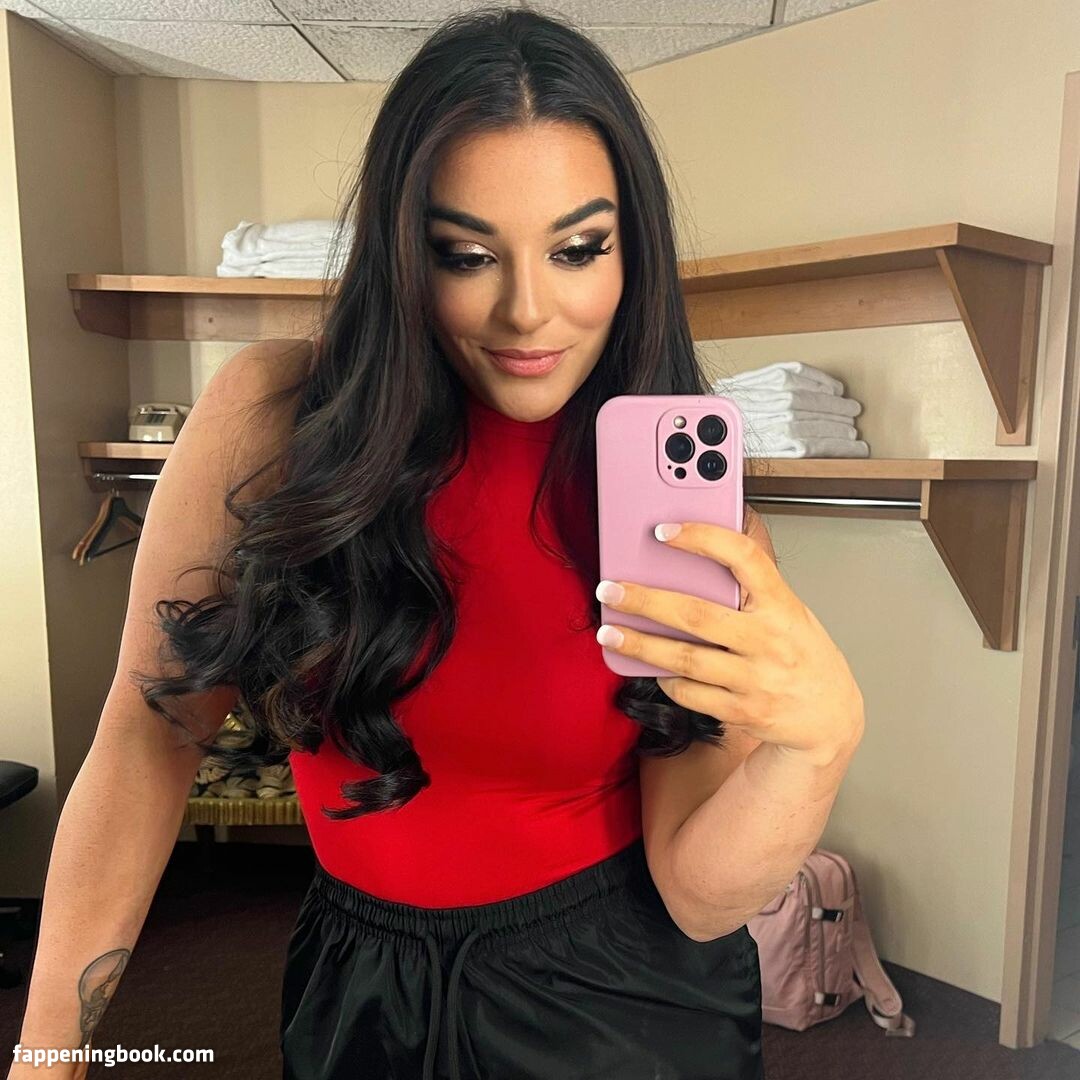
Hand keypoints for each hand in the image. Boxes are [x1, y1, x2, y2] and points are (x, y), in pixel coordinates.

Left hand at [595, 513, 864, 764]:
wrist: (832, 717)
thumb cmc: (802, 654)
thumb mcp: (789, 611)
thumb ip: (748, 592)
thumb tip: (685, 566)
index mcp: (781, 604)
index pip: (743, 558)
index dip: (702, 538)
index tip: (664, 531)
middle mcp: (769, 640)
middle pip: (695, 614)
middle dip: (644, 601)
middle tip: (610, 589)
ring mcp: (755, 679)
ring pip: (684, 659)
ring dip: (640, 645)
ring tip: (609, 633)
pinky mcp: (742, 711)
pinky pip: (691, 693)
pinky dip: (666, 679)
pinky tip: (650, 667)